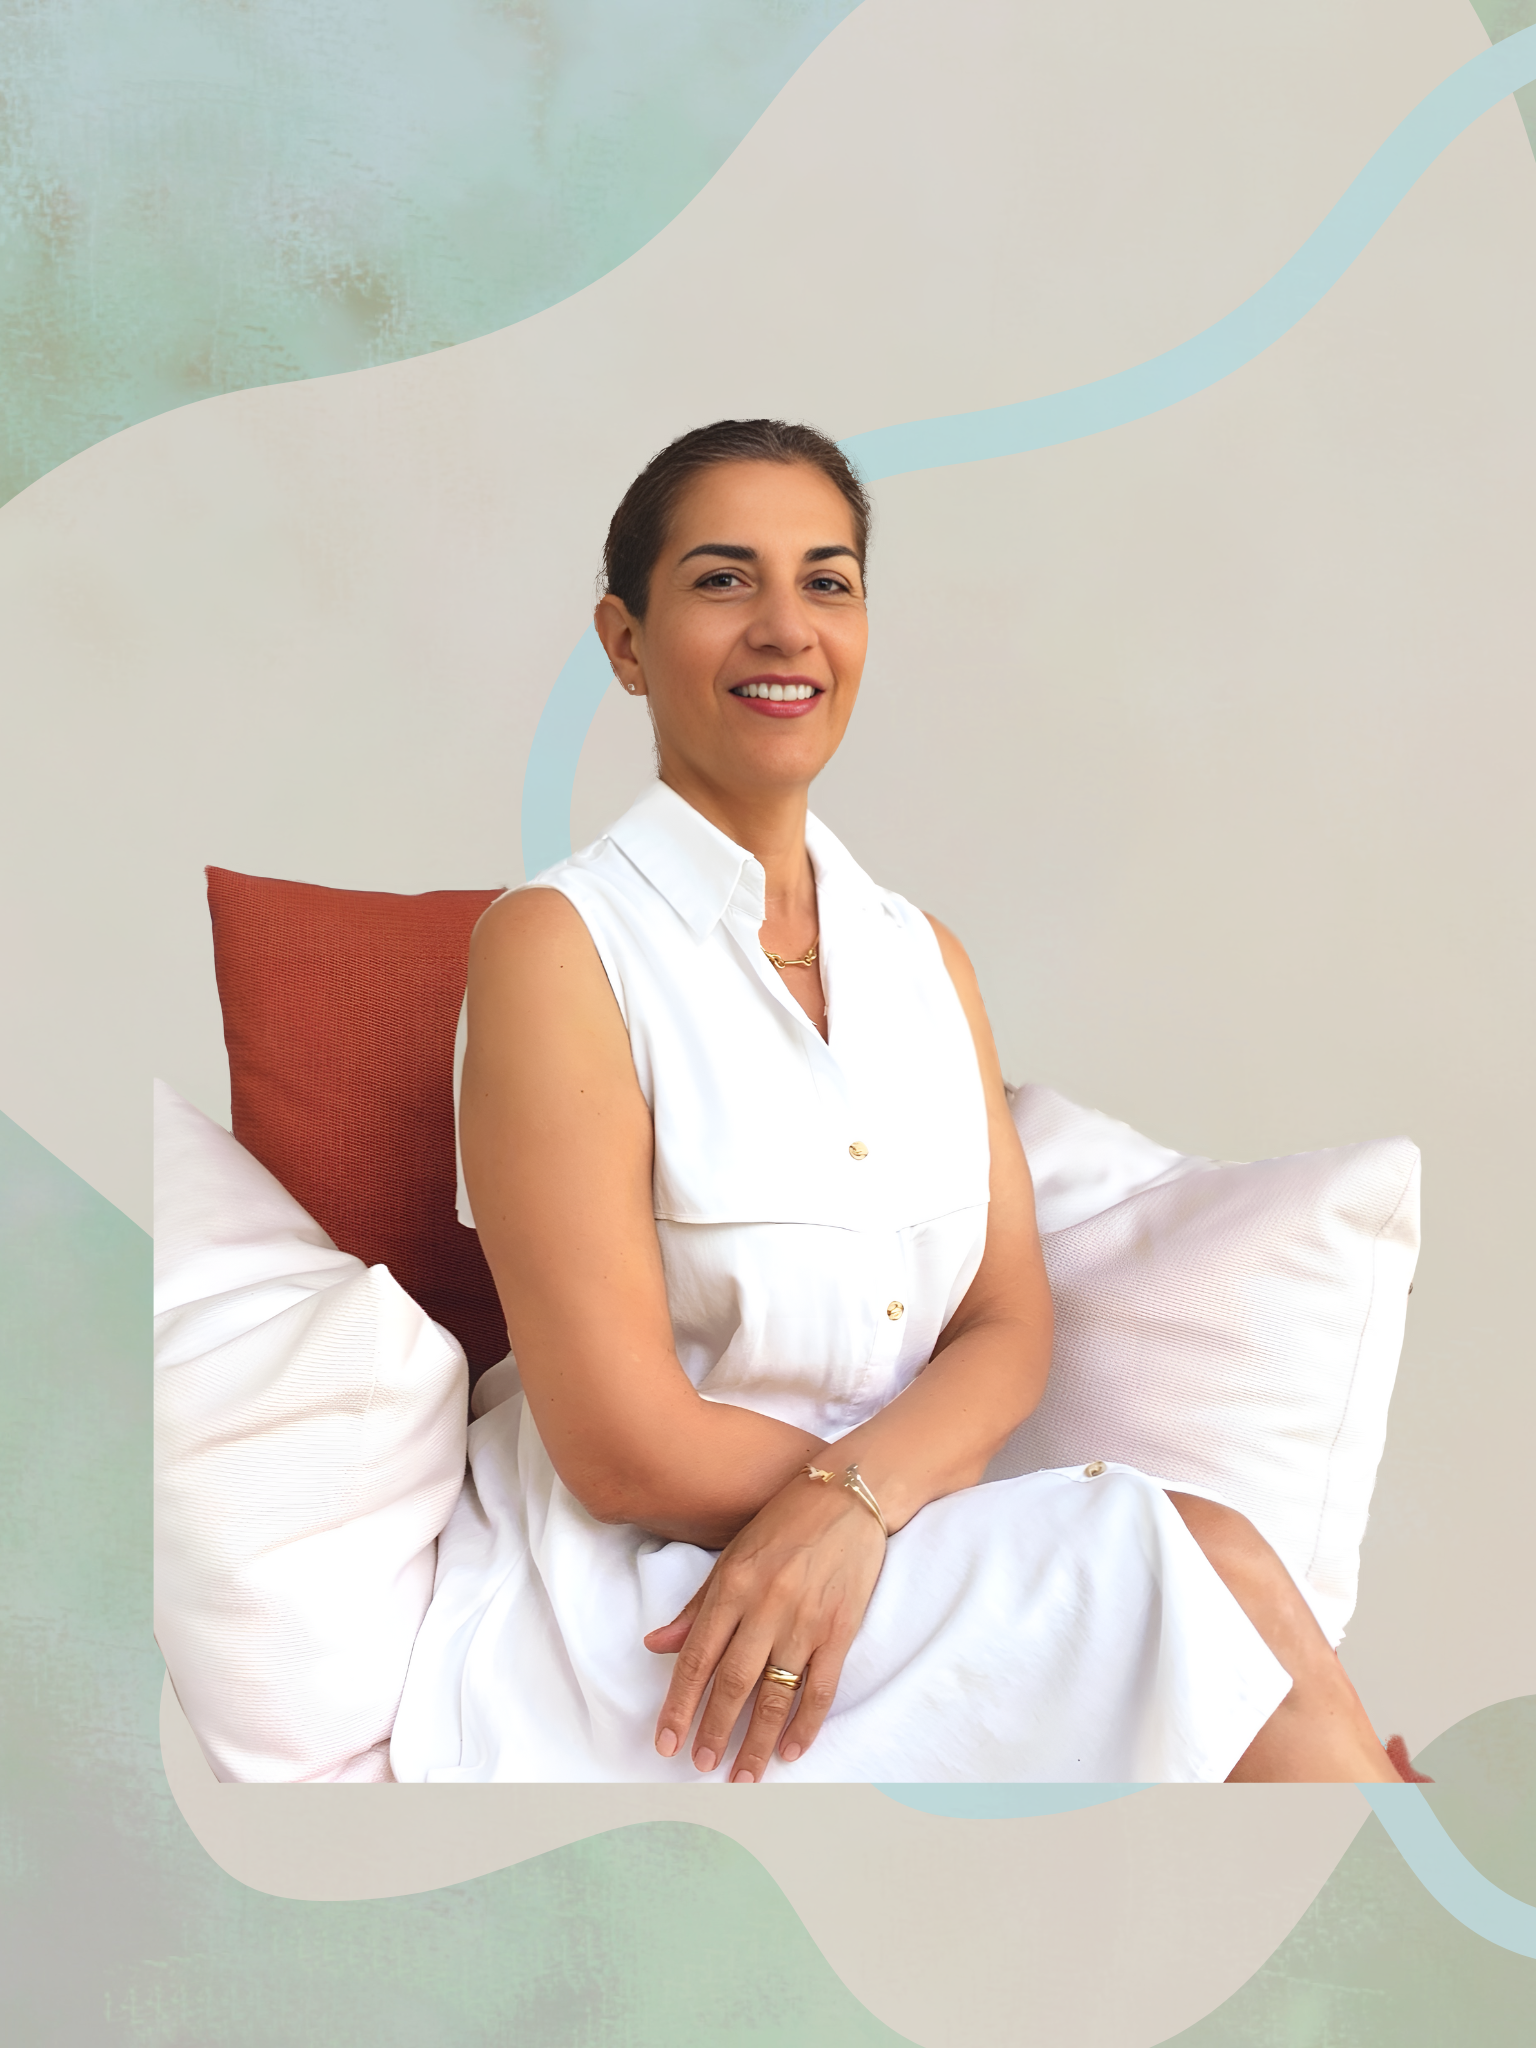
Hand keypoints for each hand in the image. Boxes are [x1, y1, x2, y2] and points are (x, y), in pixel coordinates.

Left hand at [643, 1474, 885, 1780]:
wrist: (849, 1495)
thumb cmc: (785, 1521)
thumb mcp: (733, 1554)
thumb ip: (697, 1606)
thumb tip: (656, 1646)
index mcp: (732, 1586)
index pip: (697, 1658)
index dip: (679, 1705)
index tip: (665, 1742)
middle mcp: (766, 1606)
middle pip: (734, 1682)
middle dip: (714, 1729)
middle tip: (701, 1766)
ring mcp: (806, 1620)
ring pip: (776, 1693)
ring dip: (757, 1739)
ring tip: (744, 1775)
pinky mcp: (841, 1629)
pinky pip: (822, 1687)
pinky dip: (807, 1723)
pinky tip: (792, 1749)